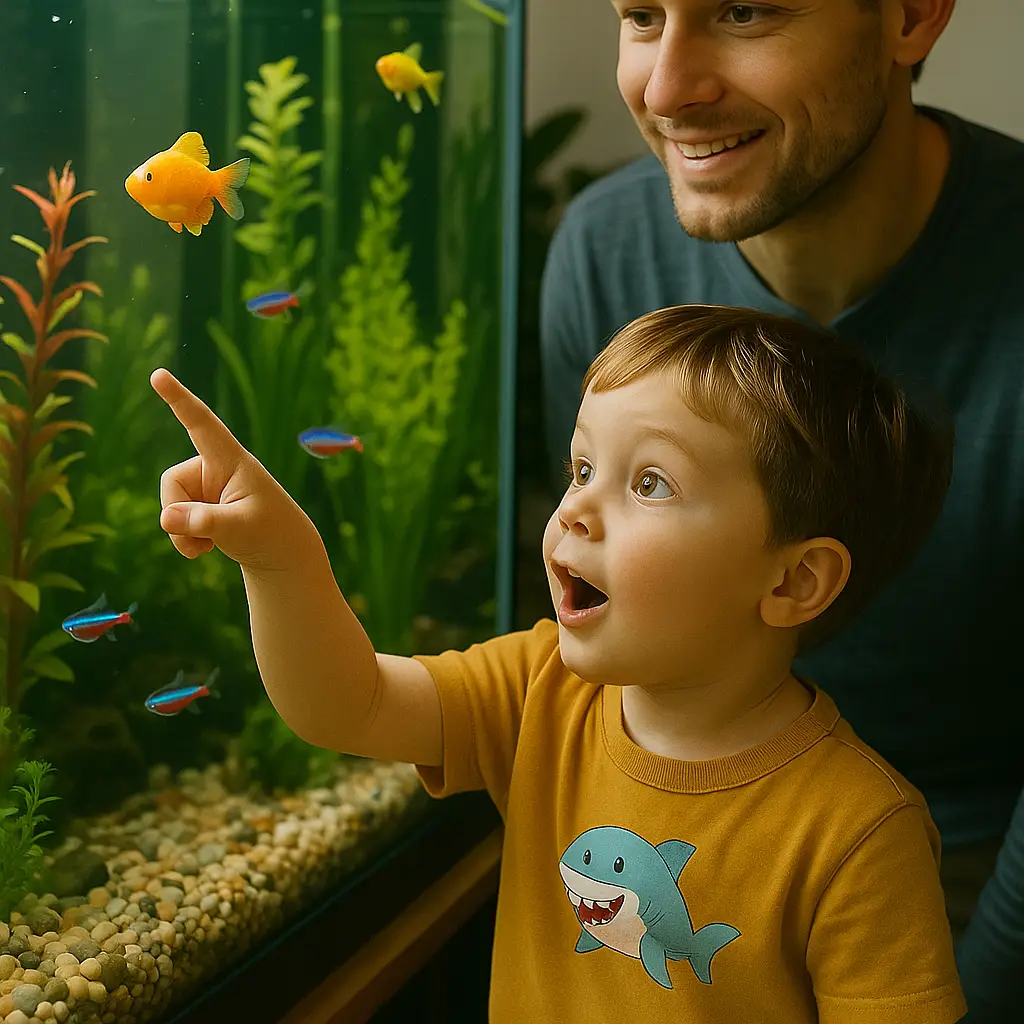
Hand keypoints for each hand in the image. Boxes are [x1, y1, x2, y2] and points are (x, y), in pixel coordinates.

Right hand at [151, 368, 313, 570]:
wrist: (282, 554)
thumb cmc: (272, 534)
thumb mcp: (240, 529)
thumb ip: (204, 521)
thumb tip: (165, 518)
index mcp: (231, 460)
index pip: (201, 424)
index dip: (179, 399)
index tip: (159, 375)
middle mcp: (214, 467)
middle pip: (172, 483)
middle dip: (178, 514)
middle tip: (207, 539)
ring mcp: (205, 486)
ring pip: (169, 505)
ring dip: (181, 532)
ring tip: (210, 547)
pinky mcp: (200, 504)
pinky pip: (173, 519)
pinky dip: (183, 539)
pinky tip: (205, 549)